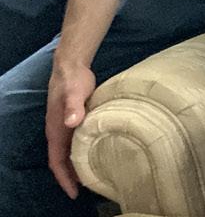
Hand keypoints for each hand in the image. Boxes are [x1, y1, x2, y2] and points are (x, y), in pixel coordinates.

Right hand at [45, 61, 94, 198]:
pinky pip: (74, 143)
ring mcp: (64, 126)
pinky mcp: (73, 120)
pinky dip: (81, 153)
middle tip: (85, 191)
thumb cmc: (73, 80)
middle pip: (61, 161)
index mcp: (55, 130)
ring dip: (75, 166)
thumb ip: (73, 107)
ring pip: (68, 153)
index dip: (64, 178)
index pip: (56, 162)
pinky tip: (94, 154)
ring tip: (91, 178)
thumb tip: (71, 123)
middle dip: (70, 177)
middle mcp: (57, 131)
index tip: (74, 192)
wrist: (71, 66)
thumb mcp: (75, 93)